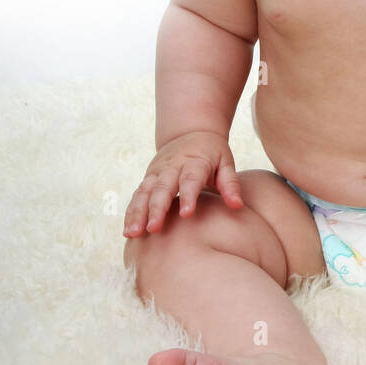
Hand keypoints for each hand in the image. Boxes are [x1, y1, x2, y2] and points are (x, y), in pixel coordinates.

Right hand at [122, 131, 243, 236]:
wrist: (190, 131)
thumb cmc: (213, 153)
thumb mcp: (226, 162)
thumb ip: (230, 184)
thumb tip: (238, 206)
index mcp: (194, 162)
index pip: (190, 179)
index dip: (188, 196)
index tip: (186, 214)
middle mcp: (172, 167)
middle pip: (162, 188)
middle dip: (156, 208)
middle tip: (153, 228)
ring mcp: (157, 172)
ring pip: (144, 192)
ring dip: (137, 212)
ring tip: (134, 233)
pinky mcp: (148, 178)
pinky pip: (137, 196)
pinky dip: (131, 212)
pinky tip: (128, 230)